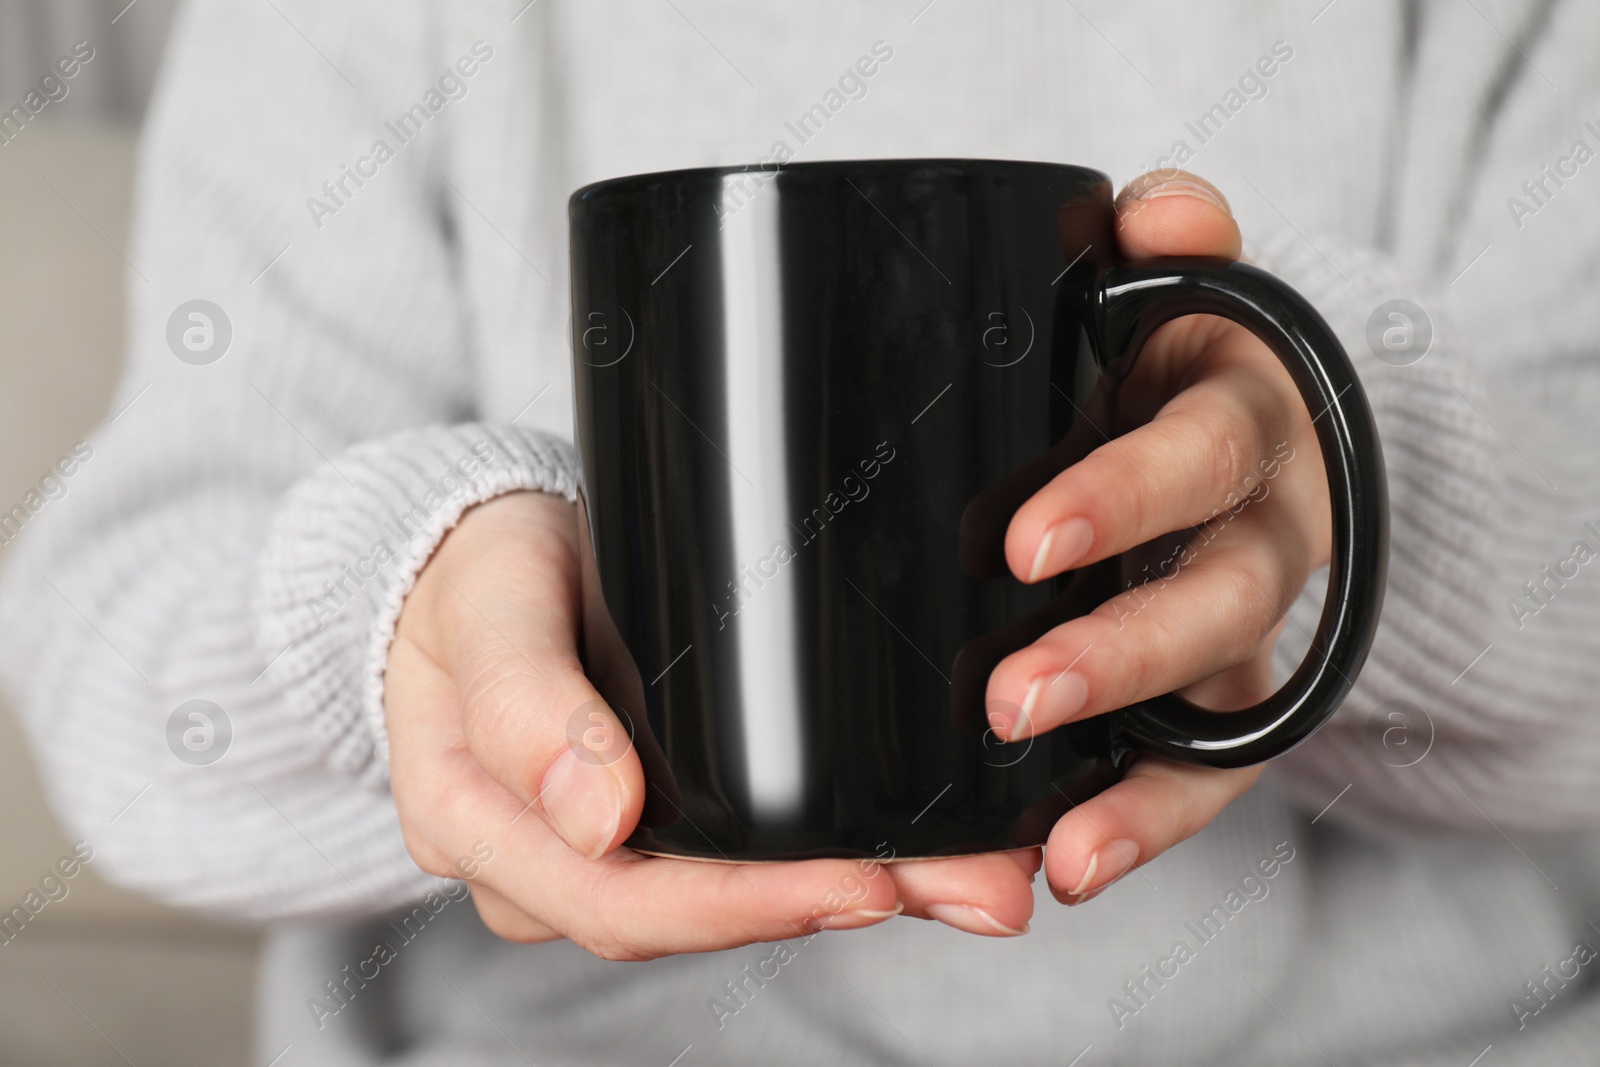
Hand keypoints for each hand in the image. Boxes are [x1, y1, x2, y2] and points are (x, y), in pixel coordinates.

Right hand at [387, 491, 1039, 959]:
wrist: (465, 558)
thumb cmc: (473, 570)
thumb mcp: (487, 604)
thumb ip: (524, 702)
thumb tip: (596, 817)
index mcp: (478, 827)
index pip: (620, 901)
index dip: (746, 905)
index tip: (866, 882)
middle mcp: (540, 863)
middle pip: (693, 916)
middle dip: (838, 903)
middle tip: (976, 888)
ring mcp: (594, 849)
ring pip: (723, 897)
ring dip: (858, 889)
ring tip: (980, 875)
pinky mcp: (645, 821)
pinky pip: (730, 858)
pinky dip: (824, 853)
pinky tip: (914, 845)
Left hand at [985, 171, 1331, 903]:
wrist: (1257, 440)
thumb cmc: (1182, 368)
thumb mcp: (1187, 296)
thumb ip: (1174, 247)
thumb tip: (1155, 203)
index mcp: (1239, 422)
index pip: (1198, 454)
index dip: (1124, 497)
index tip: (1026, 544)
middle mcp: (1262, 532)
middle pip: (1215, 600)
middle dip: (1119, 653)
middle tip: (1011, 697)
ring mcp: (1249, 626)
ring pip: (1217, 704)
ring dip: (1137, 776)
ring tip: (1048, 838)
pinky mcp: (1230, 697)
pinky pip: (1206, 775)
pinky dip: (1149, 826)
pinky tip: (1070, 868)